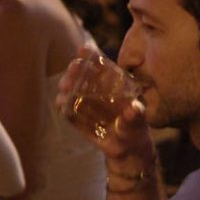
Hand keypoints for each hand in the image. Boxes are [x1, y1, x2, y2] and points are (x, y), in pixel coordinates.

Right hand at [56, 52, 150, 168]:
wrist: (126, 149)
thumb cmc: (135, 129)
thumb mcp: (138, 122)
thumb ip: (136, 115)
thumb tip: (133, 109)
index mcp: (113, 85)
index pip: (101, 67)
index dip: (91, 57)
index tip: (84, 49)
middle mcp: (97, 91)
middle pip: (82, 76)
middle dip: (75, 71)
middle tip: (72, 69)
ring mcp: (86, 104)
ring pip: (72, 90)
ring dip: (67, 86)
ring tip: (64, 87)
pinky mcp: (79, 118)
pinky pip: (69, 111)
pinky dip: (63, 106)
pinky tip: (60, 104)